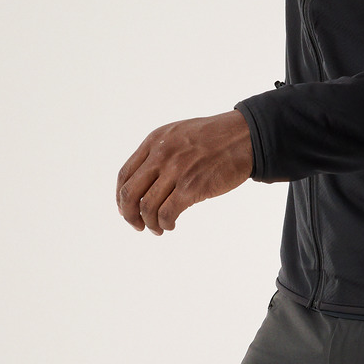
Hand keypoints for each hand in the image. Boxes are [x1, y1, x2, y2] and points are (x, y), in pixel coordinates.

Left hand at [116, 111, 253, 234]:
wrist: (243, 137)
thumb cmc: (215, 138)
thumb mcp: (178, 135)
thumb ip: (159, 152)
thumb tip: (144, 181)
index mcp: (154, 142)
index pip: (124, 175)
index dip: (120, 197)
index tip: (126, 209)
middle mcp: (161, 156)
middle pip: (129, 194)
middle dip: (128, 215)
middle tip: (137, 225)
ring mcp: (176, 171)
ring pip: (147, 207)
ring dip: (149, 224)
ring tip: (158, 228)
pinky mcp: (192, 187)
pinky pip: (167, 213)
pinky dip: (165, 224)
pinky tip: (170, 225)